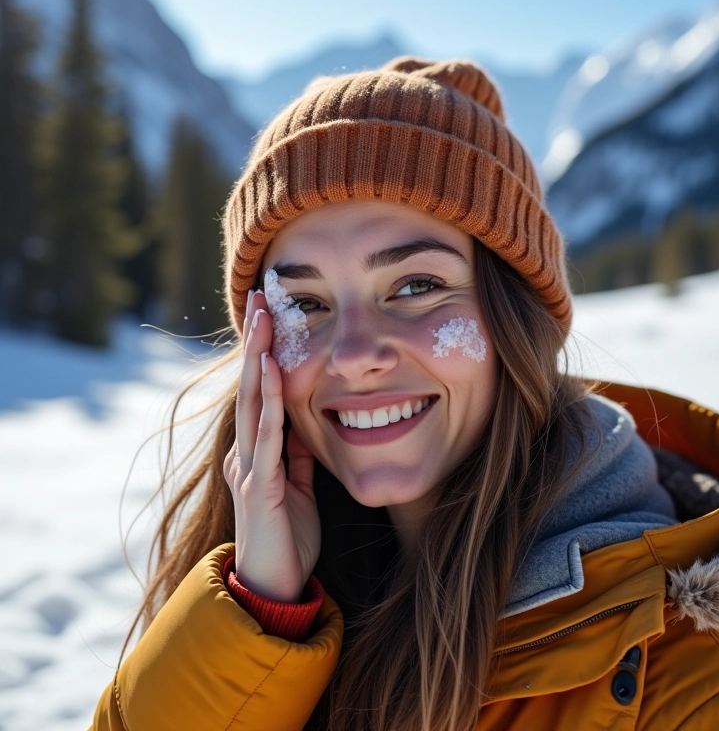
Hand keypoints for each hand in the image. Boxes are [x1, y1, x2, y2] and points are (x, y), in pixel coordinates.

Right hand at [222, 289, 319, 602]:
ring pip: (253, 403)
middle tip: (260, 298)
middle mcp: (247, 451)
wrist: (275, 585)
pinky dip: (269, 403)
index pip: (261, 391)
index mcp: (259, 450)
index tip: (271, 315)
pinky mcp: (260, 486)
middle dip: (256, 341)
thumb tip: (306, 419)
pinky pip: (267, 437)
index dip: (264, 353)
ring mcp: (250, 467)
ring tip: (264, 320)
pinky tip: (270, 372)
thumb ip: (298, 452)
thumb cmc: (288, 534)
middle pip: (251, 386)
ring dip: (258, 359)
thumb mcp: (299, 484)